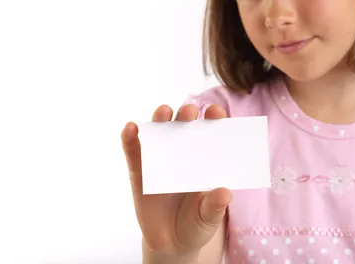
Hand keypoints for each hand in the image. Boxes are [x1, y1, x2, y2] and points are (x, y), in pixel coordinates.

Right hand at [121, 103, 231, 258]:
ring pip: (159, 134)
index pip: (211, 133)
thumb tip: (225, 193)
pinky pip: (134, 153)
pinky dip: (130, 139)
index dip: (213, 120)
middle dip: (186, 115)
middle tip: (190, 112)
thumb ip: (215, 206)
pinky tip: (131, 128)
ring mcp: (160, 161)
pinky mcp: (139, 173)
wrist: (172, 243)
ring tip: (164, 111)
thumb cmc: (197, 222)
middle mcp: (183, 154)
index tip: (215, 112)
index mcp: (205, 160)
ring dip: (160, 120)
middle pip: (184, 127)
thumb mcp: (209, 217)